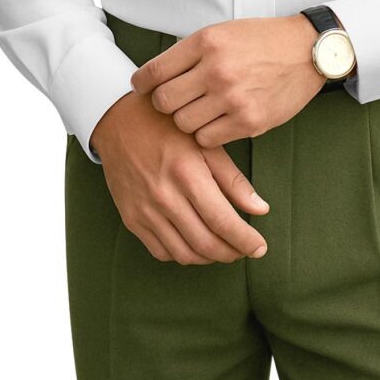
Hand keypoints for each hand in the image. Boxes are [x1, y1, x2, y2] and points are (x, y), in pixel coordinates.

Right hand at [90, 89, 270, 263]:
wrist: (118, 121)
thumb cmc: (167, 127)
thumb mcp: (205, 143)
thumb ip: (232, 179)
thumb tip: (261, 209)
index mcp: (187, 174)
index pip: (222, 220)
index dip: (245, 240)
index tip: (260, 248)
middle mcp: (164, 197)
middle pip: (205, 243)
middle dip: (232, 253)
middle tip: (246, 250)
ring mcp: (144, 211)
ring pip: (183, 253)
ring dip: (209, 258)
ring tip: (225, 248)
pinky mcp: (131, 219)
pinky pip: (161, 251)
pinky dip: (183, 255)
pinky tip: (196, 244)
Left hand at [129, 15, 326, 147]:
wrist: (306, 51)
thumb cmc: (261, 40)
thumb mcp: (222, 32)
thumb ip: (190, 53)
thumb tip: (154, 78)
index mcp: (206, 42)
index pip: (154, 72)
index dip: (141, 84)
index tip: (141, 88)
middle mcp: (216, 70)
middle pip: (164, 102)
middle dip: (164, 104)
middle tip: (175, 101)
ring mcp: (233, 98)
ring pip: (183, 124)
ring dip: (187, 119)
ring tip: (200, 109)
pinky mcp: (248, 121)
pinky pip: (207, 139)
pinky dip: (207, 133)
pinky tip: (217, 120)